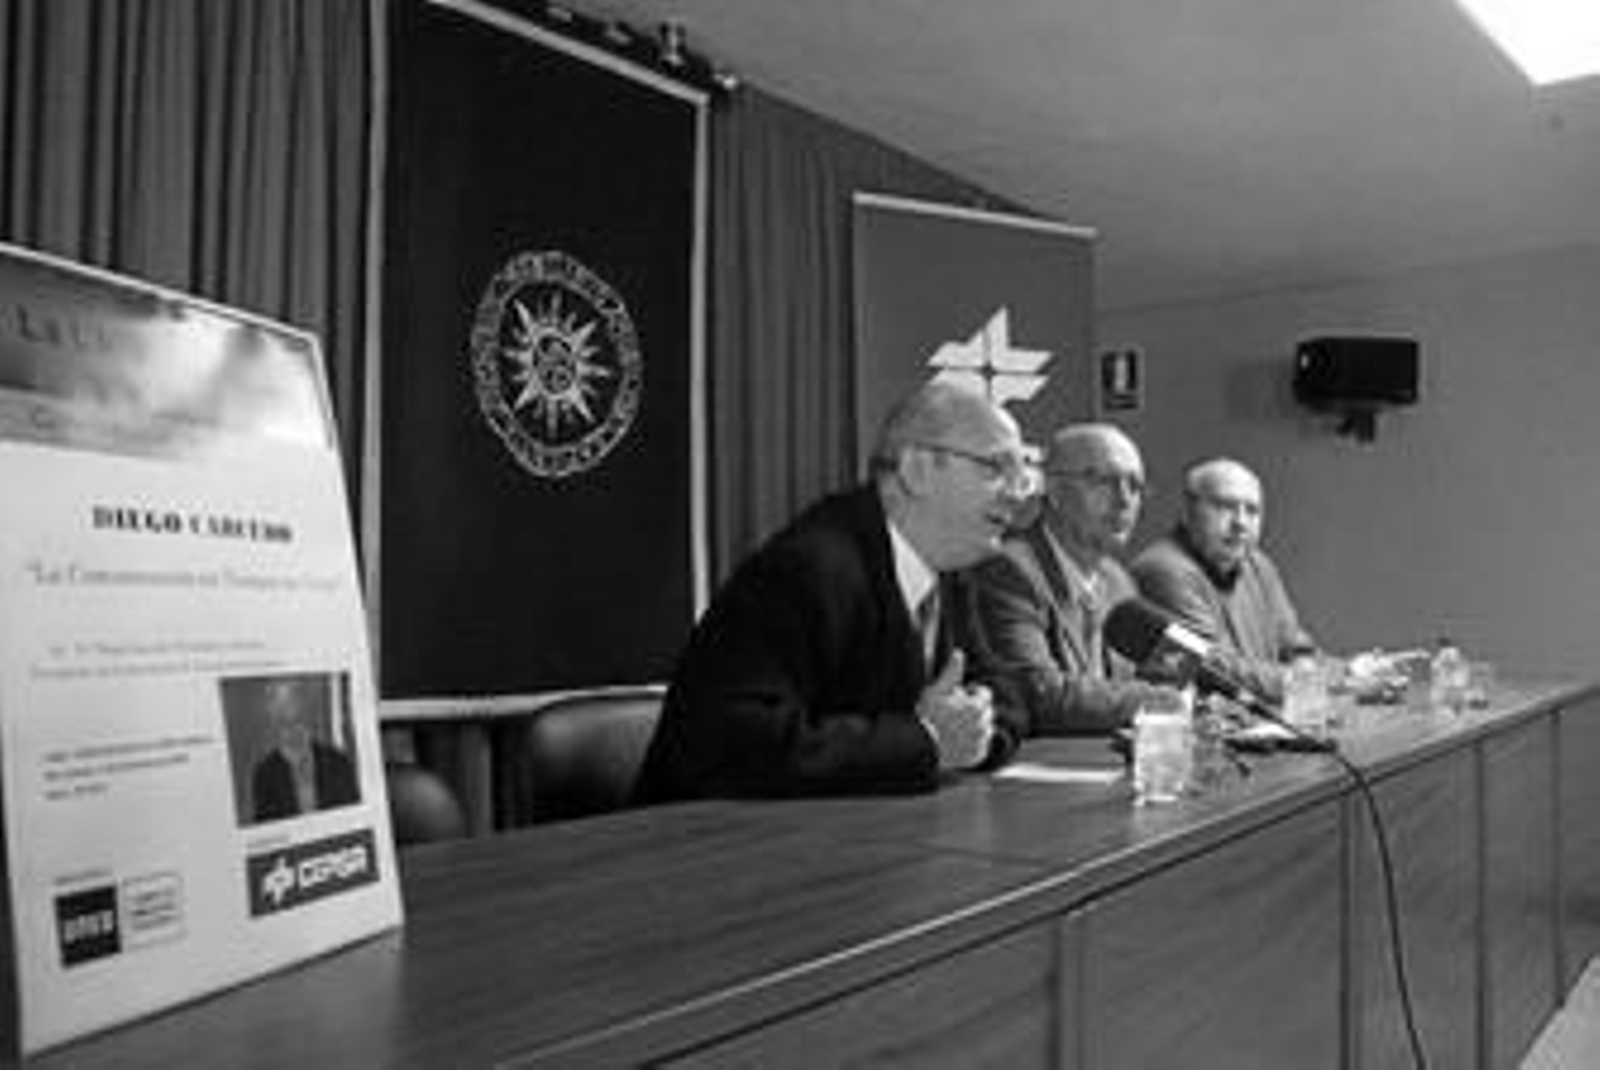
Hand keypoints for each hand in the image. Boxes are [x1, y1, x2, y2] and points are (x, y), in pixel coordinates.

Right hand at [917, 650, 994, 769]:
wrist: (919, 747)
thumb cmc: (927, 716)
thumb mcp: (937, 690)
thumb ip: (952, 672)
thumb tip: (959, 653)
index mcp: (977, 706)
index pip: (985, 693)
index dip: (971, 693)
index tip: (959, 696)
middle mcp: (983, 724)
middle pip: (985, 711)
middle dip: (973, 709)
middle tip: (954, 713)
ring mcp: (981, 741)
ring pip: (984, 729)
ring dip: (975, 726)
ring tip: (955, 728)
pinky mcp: (977, 756)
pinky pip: (981, 746)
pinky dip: (973, 744)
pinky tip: (957, 741)